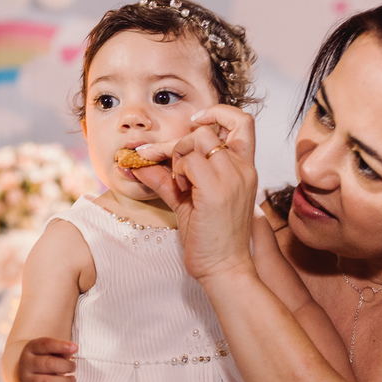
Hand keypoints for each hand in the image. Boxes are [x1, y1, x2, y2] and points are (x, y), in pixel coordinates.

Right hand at [16, 337, 77, 381]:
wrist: (27, 374)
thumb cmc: (44, 360)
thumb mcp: (50, 351)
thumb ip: (61, 350)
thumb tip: (72, 349)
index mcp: (31, 349)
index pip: (45, 344)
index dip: (61, 346)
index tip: (75, 348)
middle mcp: (25, 364)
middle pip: (48, 364)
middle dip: (66, 366)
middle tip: (73, 368)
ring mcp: (25, 381)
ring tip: (72, 380)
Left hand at [134, 104, 259, 283]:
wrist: (225, 268)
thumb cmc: (210, 239)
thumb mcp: (187, 202)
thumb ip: (167, 179)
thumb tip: (139, 164)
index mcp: (243, 169)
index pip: (242, 121)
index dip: (217, 113)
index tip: (195, 122)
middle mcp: (242, 169)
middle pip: (207, 129)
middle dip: (178, 141)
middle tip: (159, 159)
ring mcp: (232, 178)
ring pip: (197, 139)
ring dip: (178, 155)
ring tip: (178, 182)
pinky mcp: (217, 190)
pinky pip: (190, 160)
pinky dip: (178, 170)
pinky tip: (180, 189)